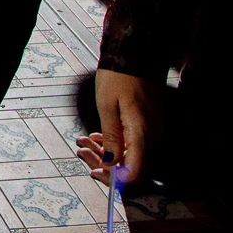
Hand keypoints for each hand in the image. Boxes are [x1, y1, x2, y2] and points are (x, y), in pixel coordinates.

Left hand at [78, 68, 161, 184]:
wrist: (135, 54)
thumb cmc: (119, 76)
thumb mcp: (107, 106)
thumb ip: (111, 137)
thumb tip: (111, 164)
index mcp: (143, 134)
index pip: (135, 172)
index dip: (115, 179)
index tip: (95, 173)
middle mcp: (152, 136)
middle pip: (130, 164)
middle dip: (103, 162)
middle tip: (81, 150)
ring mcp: (152, 130)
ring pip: (129, 153)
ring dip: (105, 151)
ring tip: (82, 141)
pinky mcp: (148, 124)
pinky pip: (132, 142)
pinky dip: (114, 142)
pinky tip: (97, 136)